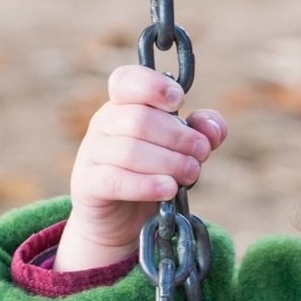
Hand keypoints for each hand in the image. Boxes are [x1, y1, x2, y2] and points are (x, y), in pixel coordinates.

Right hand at [57, 65, 228, 271]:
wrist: (122, 220)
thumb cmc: (154, 175)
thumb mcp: (182, 150)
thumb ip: (201, 133)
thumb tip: (212, 129)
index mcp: (124, 106)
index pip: (126, 81)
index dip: (153, 86)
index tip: (179, 100)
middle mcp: (104, 124)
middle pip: (139, 120)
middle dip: (179, 137)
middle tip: (202, 153)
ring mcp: (91, 153)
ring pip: (130, 151)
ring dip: (170, 162)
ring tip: (192, 174)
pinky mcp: (87, 184)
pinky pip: (115, 180)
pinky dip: (146, 184)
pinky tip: (169, 189)